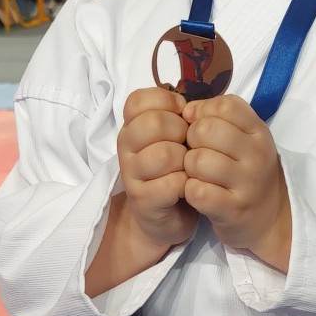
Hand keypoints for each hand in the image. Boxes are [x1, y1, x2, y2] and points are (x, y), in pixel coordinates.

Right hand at [117, 85, 196, 252]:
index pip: (139, 100)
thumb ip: (178, 116)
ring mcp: (131, 174)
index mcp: (132, 125)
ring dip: (185, 161)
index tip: (182, 118)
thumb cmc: (175, 169)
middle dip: (181, 132)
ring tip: (188, 169)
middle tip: (188, 146)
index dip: (167, 104)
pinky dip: (187, 184)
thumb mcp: (175, 136)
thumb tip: (189, 106)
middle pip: (154, 122)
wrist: (168, 215)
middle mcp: (125, 146)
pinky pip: (172, 184)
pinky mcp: (142, 200)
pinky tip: (188, 187)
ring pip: (164, 154)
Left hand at [183, 93, 290, 269]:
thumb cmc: (245, 172)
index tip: (203, 129)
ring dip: (189, 168)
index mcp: (259, 132)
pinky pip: (196, 191)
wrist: (268, 218)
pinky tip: (198, 192)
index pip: (224, 106)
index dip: (204, 114)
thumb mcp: (243, 138)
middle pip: (205, 129)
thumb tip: (187, 111)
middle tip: (197, 154)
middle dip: (191, 141)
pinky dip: (190, 191)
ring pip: (197, 160)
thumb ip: (215, 116)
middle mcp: (257, 155)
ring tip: (198, 175)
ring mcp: (248, 183)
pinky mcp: (233, 210)